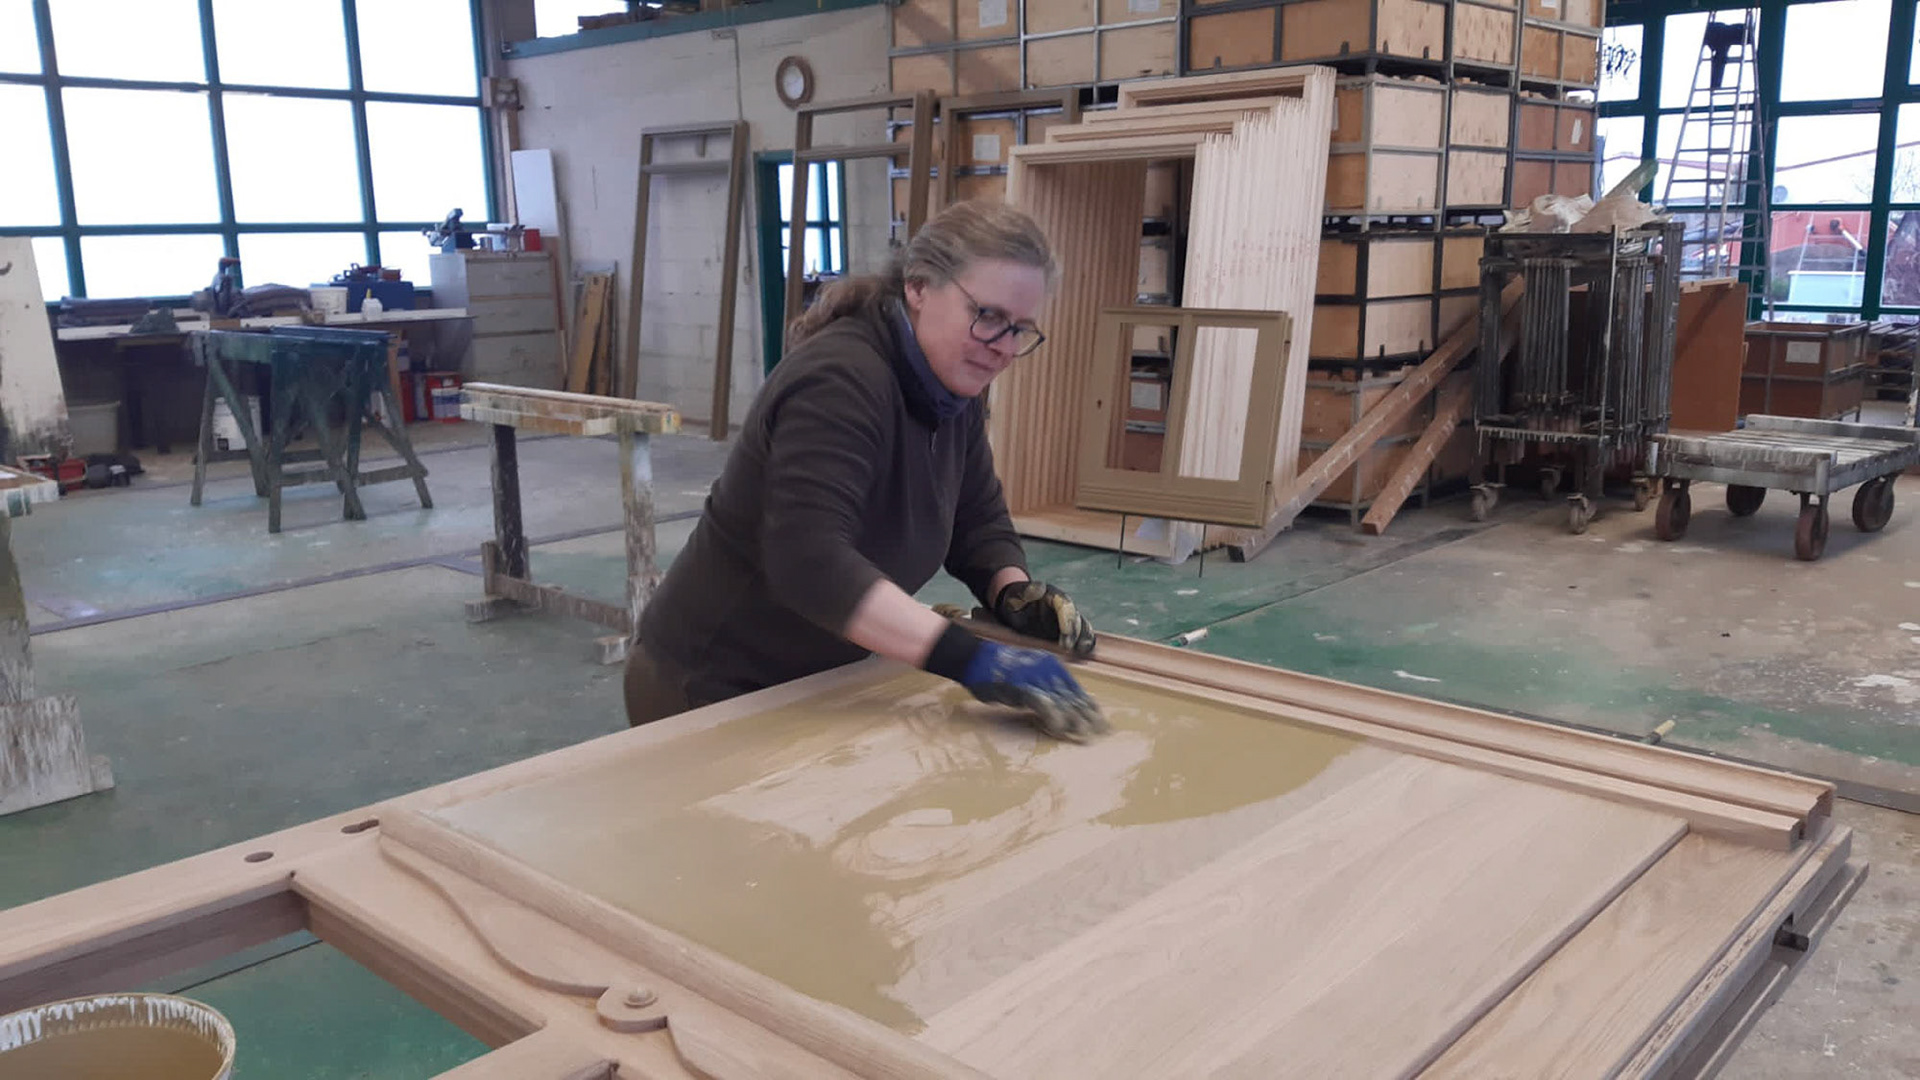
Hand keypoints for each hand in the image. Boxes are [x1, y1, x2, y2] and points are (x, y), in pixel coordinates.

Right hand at [959, 640, 1108, 742]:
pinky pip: (1042, 704)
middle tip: (1102, 735)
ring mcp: (1036, 678)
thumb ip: (1045, 689)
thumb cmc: (1001, 671)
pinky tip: (1059, 730)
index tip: (1103, 724)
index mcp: (1054, 667)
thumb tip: (1062, 707)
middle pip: (1074, 698)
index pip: (1078, 692)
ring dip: (1075, 721)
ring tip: (1085, 737)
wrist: (976, 659)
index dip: (1092, 709)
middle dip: (1089, 719)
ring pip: (1062, 702)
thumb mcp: (1029, 676)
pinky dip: (1052, 718)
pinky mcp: (1021, 687)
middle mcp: (1049, 671)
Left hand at [993, 580, 1095, 656]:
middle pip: (1075, 617)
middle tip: (1066, 647)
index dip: (1067, 619)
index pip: (1064, 605)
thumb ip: (1026, 592)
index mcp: (1052, 595)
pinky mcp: (1068, 631)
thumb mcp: (1015, 596)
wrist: (1014, 610)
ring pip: (1082, 626)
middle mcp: (1064, 606)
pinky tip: (1083, 653)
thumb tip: (1040, 588)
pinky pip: (1082, 635)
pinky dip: (1084, 643)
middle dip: (1073, 633)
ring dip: (1082, 639)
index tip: (1065, 633)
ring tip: (1078, 651)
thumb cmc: (1014, 602)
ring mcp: (1067, 619)